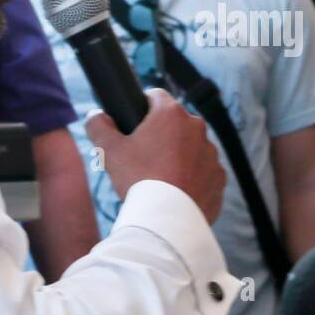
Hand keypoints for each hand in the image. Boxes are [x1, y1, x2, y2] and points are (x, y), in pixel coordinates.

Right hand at [86, 88, 226, 224]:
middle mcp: (197, 128)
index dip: (142, 106)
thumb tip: (96, 116)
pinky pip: (204, 172)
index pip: (155, 96)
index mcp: (171, 114)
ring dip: (179, 156)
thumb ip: (98, 126)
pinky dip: (193, 178)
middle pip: (175, 124)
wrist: (167, 217)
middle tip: (143, 157)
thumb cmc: (138, 179)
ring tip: (161, 177)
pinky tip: (178, 191)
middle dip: (161, 135)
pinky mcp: (219, 177)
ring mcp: (211, 153)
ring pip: (191, 148)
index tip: (135, 122)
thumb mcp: (109, 150)